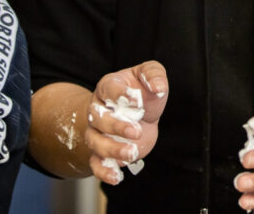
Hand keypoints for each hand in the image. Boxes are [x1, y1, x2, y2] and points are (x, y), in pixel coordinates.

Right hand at [85, 60, 167, 183]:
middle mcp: (98, 109)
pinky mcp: (103, 151)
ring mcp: (98, 132)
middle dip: (116, 126)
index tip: (137, 102)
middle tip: (136, 131)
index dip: (120, 95)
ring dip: (112, 149)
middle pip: (98, 118)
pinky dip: (103, 172)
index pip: (109, 89)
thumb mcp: (150, 75)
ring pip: (95, 142)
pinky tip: (117, 177)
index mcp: (108, 87)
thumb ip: (154, 74)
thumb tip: (158, 88)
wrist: (140, 113)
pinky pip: (95, 163)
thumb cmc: (143, 92)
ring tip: (131, 153)